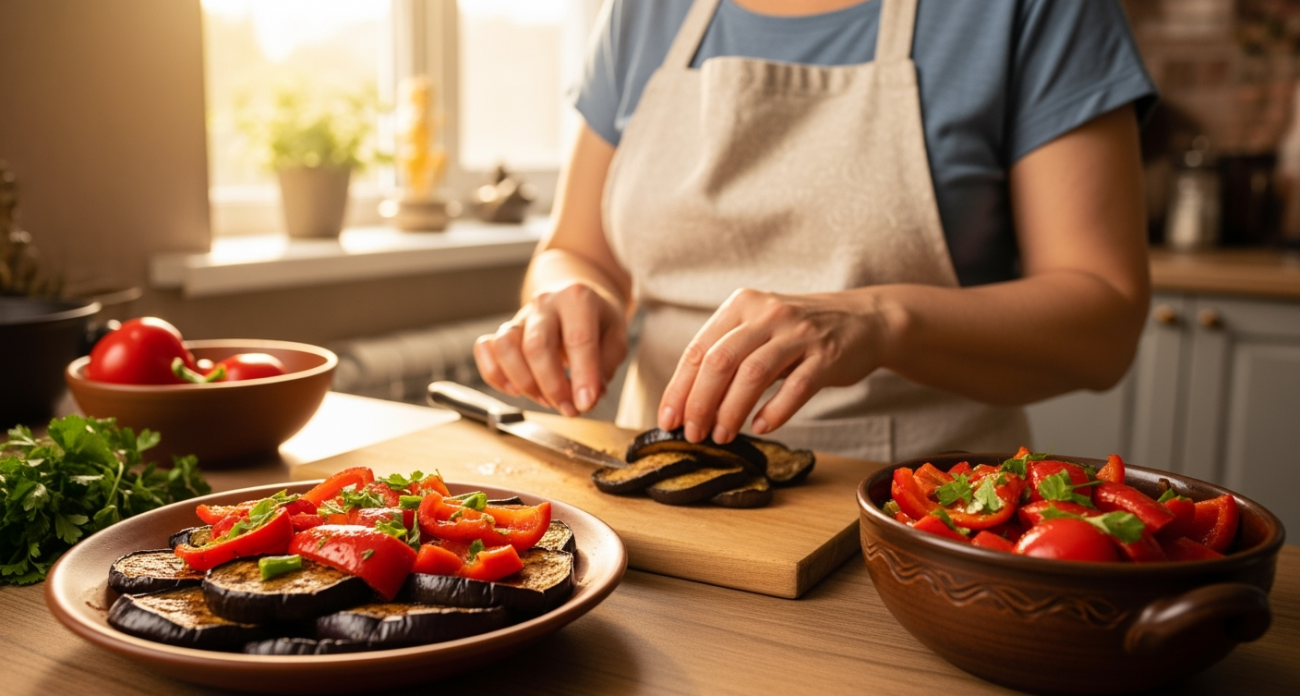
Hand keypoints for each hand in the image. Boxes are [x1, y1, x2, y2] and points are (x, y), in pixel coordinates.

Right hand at [474, 281, 627, 415]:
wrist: (576, 295)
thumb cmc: (597, 319)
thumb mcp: (616, 337)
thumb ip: (605, 368)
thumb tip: (589, 396)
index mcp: (578, 299)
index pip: (578, 340)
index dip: (582, 376)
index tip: (585, 403)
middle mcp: (545, 303)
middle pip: (536, 346)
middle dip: (552, 386)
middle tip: (569, 408)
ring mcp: (521, 316)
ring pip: (505, 347)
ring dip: (524, 382)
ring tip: (545, 399)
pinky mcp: (504, 330)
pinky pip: (485, 348)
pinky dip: (494, 373)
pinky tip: (514, 389)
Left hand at [657, 288, 888, 443]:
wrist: (864, 319)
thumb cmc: (800, 332)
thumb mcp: (759, 329)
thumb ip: (727, 355)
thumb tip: (688, 402)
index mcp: (742, 305)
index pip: (699, 349)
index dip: (679, 388)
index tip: (668, 420)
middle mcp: (768, 314)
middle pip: (720, 361)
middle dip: (700, 403)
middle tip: (693, 434)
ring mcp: (799, 333)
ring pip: (753, 374)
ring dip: (731, 410)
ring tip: (721, 435)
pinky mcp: (828, 355)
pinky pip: (796, 387)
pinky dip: (775, 411)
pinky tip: (761, 426)